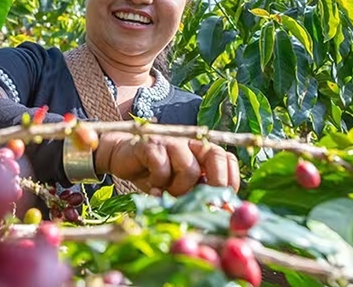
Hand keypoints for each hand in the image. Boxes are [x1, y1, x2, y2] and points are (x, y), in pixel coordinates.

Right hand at [94, 132, 239, 195]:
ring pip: (189, 168)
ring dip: (179, 188)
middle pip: (215, 155)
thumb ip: (199, 192)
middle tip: (203, 202)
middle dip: (214, 183)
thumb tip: (225, 211)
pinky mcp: (150, 145)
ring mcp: (171, 142)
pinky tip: (152, 186)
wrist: (122, 157)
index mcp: (201, 150)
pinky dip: (158, 182)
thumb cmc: (155, 174)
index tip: (223, 203)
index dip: (230, 180)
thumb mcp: (181, 186)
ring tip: (166, 192)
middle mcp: (189, 142)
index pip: (227, 158)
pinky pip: (162, 167)